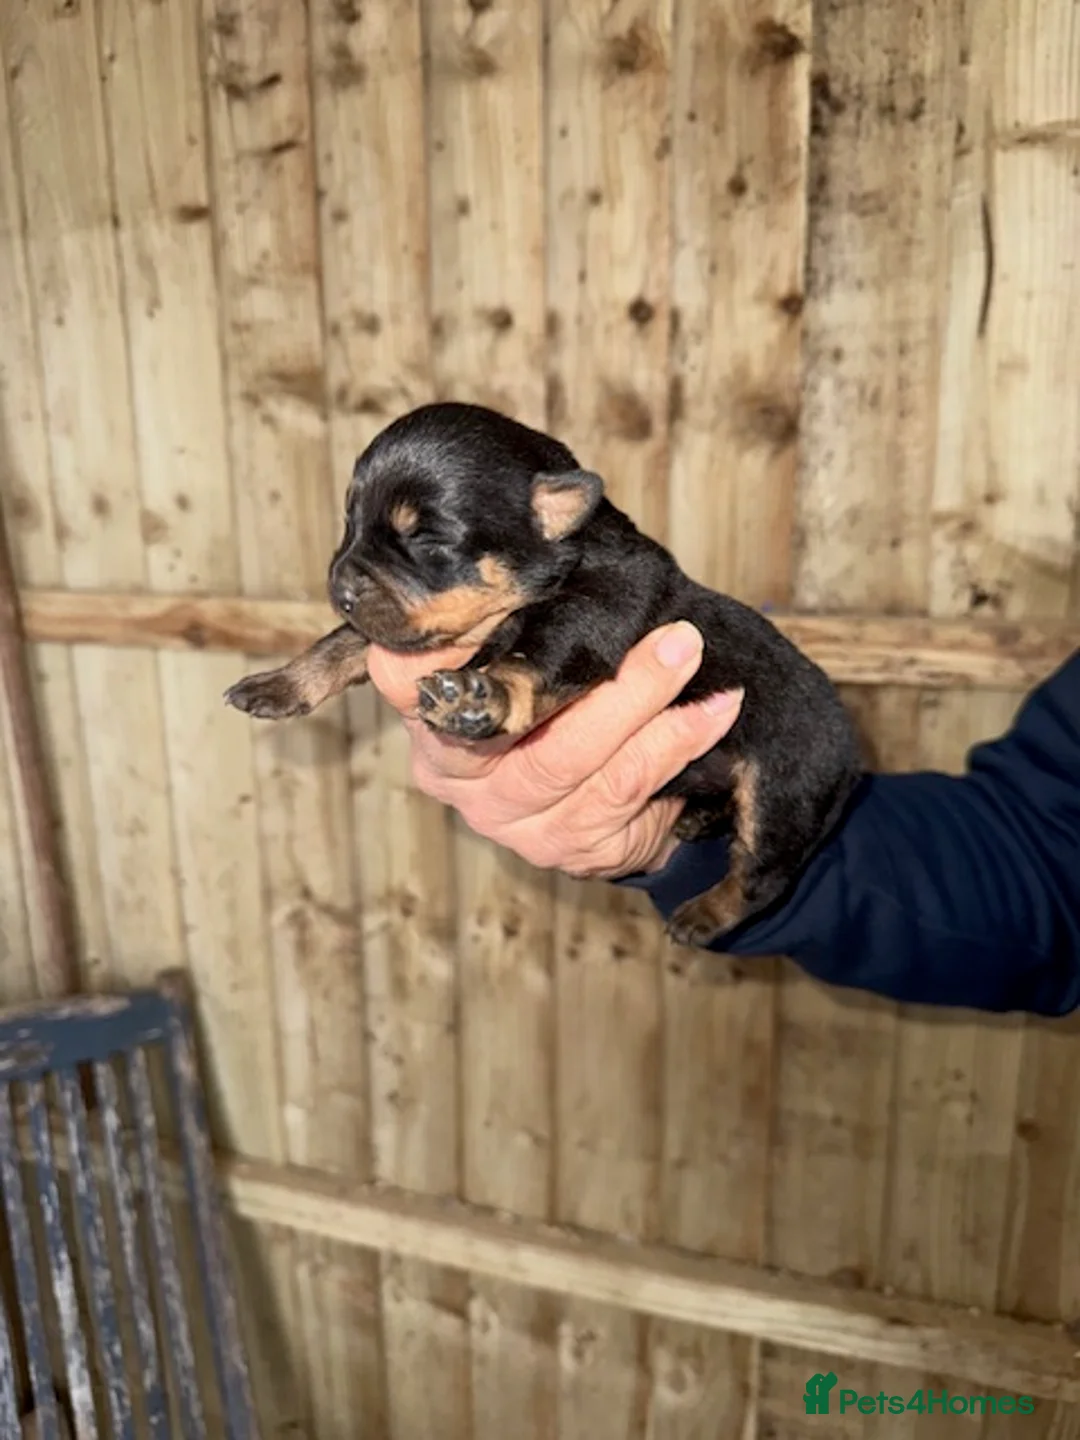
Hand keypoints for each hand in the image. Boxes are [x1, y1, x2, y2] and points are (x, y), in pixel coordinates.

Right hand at [365, 621, 743, 879]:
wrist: (611, 802)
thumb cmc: (562, 701)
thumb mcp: (532, 655)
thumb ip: (527, 616)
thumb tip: (564, 513)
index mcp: (429, 714)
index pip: (405, 677)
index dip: (436, 641)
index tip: (497, 592)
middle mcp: (454, 773)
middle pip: (510, 720)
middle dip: (598, 674)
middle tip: (668, 630)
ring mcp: (505, 818)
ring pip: (571, 759)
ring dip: (643, 702)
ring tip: (690, 653)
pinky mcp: (562, 847)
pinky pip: (621, 790)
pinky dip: (674, 743)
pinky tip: (714, 709)